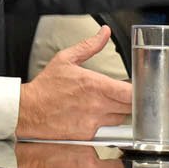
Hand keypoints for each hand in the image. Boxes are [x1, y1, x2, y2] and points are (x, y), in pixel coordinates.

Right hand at [16, 27, 132, 138]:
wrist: (28, 111)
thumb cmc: (45, 87)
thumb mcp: (66, 59)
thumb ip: (89, 46)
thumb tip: (104, 33)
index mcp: (95, 85)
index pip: (130, 93)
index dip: (140, 91)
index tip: (139, 87)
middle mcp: (97, 105)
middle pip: (130, 107)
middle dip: (131, 101)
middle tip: (124, 94)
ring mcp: (93, 122)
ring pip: (119, 119)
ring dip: (118, 111)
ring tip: (105, 103)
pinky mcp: (88, 135)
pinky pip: (105, 129)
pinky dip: (103, 123)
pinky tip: (93, 115)